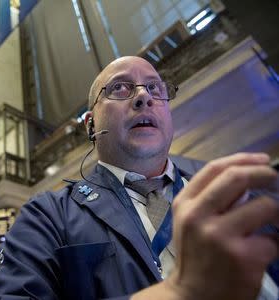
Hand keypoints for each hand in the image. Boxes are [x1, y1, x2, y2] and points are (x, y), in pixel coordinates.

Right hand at [167, 153, 278, 299]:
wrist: (193, 296)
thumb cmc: (195, 255)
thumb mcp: (190, 222)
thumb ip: (209, 199)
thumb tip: (247, 177)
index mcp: (185, 204)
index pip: (215, 169)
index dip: (243, 159)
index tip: (262, 160)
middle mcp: (198, 216)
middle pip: (238, 178)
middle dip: (266, 174)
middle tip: (276, 179)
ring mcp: (220, 236)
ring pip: (265, 206)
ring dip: (275, 212)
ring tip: (269, 225)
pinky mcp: (243, 257)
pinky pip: (273, 239)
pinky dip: (273, 243)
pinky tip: (261, 252)